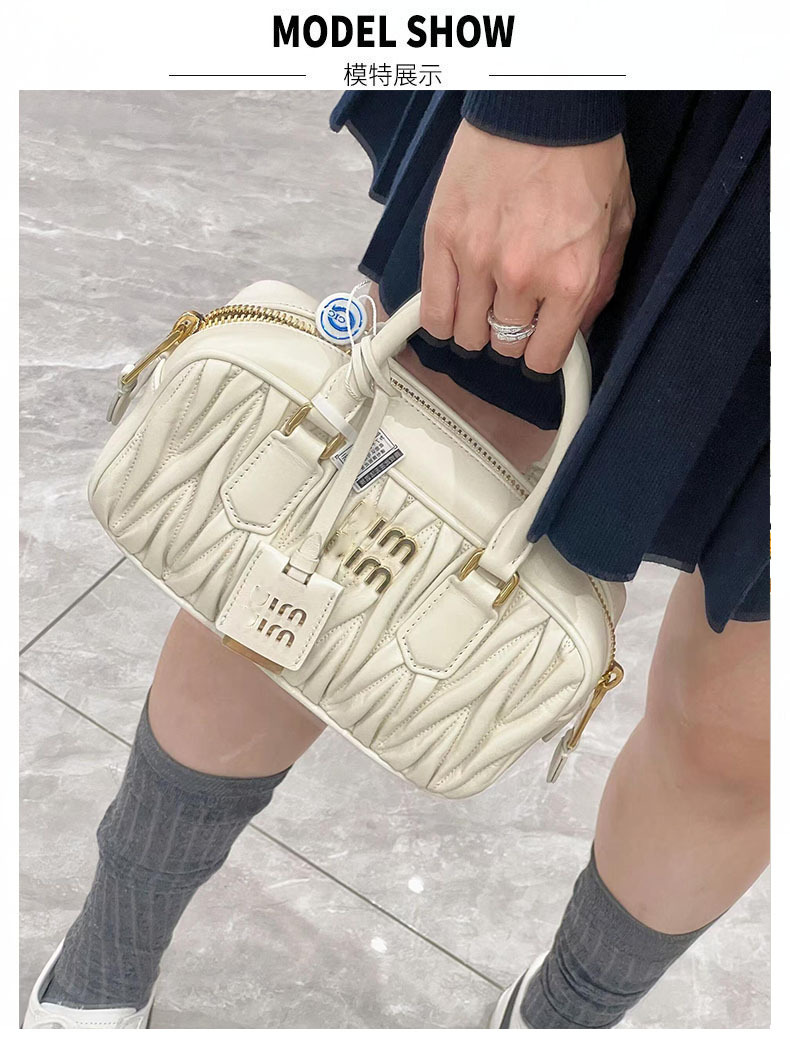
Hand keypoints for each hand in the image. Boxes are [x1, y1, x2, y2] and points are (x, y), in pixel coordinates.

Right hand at [420, 120, 634, 372]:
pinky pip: (431, 310)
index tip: (539, 344)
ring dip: (475, 326)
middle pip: (502, 346)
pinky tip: (453, 306)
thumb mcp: (617, 224)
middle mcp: (520, 276)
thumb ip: (601, 283)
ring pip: (465, 335)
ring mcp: (475, 259)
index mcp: (569, 278)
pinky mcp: (441, 239)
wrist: (541, 104)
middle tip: (514, 310)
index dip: (541, 354)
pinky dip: (440, 319)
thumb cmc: (581, 155)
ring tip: (483, 304)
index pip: (543, 357)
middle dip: (509, 334)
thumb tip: (578, 328)